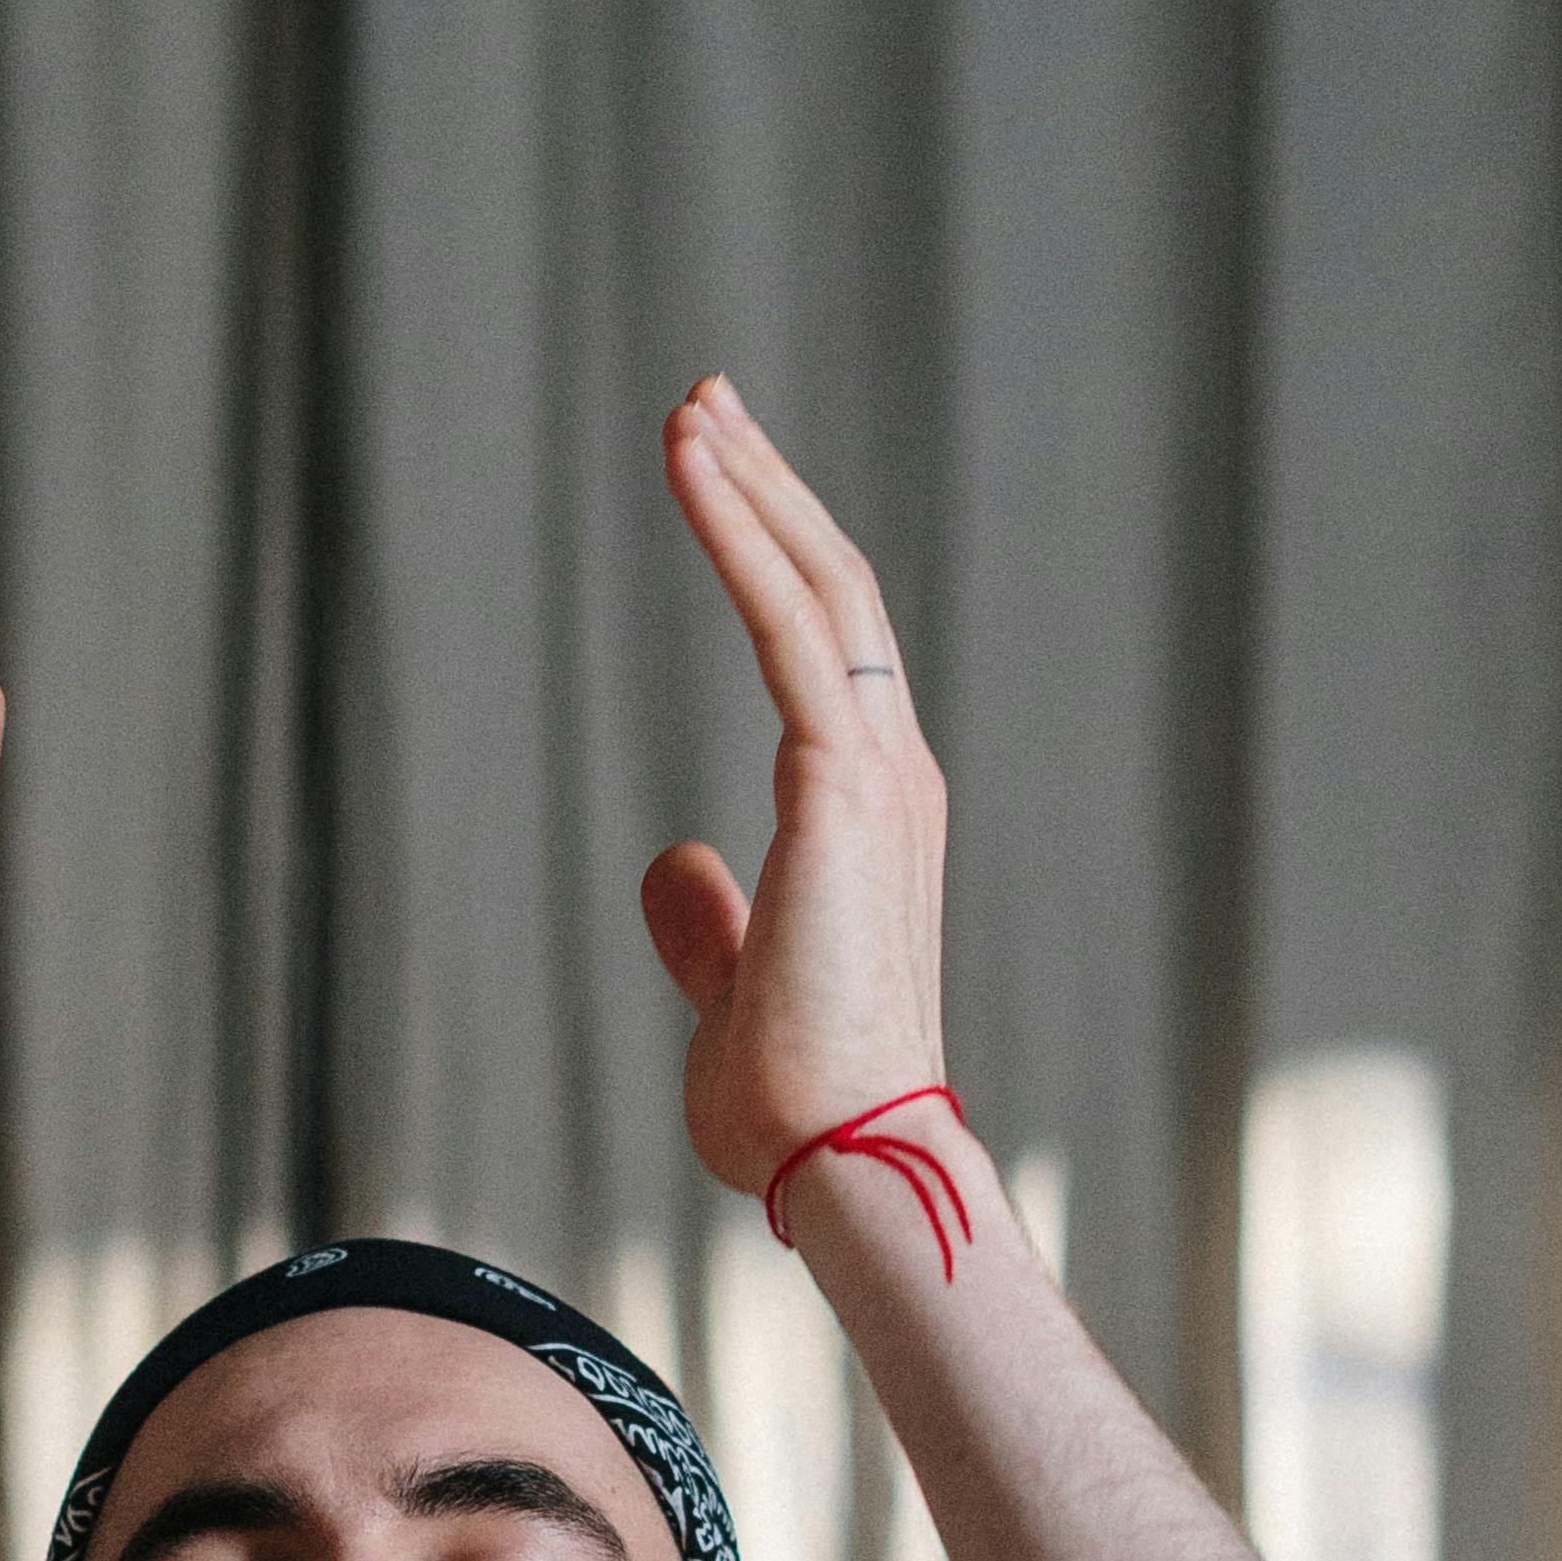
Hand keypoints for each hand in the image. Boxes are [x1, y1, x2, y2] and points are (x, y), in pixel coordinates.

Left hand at [642, 377, 947, 1198]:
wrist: (845, 1157)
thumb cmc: (798, 1100)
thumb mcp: (732, 990)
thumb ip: (707, 922)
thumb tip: (670, 862)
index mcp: (870, 813)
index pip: (828, 652)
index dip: (777, 558)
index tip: (724, 483)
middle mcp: (892, 773)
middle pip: (835, 591)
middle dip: (771, 488)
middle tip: (710, 403)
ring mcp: (879, 773)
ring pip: (819, 587)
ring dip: (753, 487)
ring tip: (692, 406)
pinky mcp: (844, 782)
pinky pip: (789, 624)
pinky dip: (740, 534)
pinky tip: (693, 466)